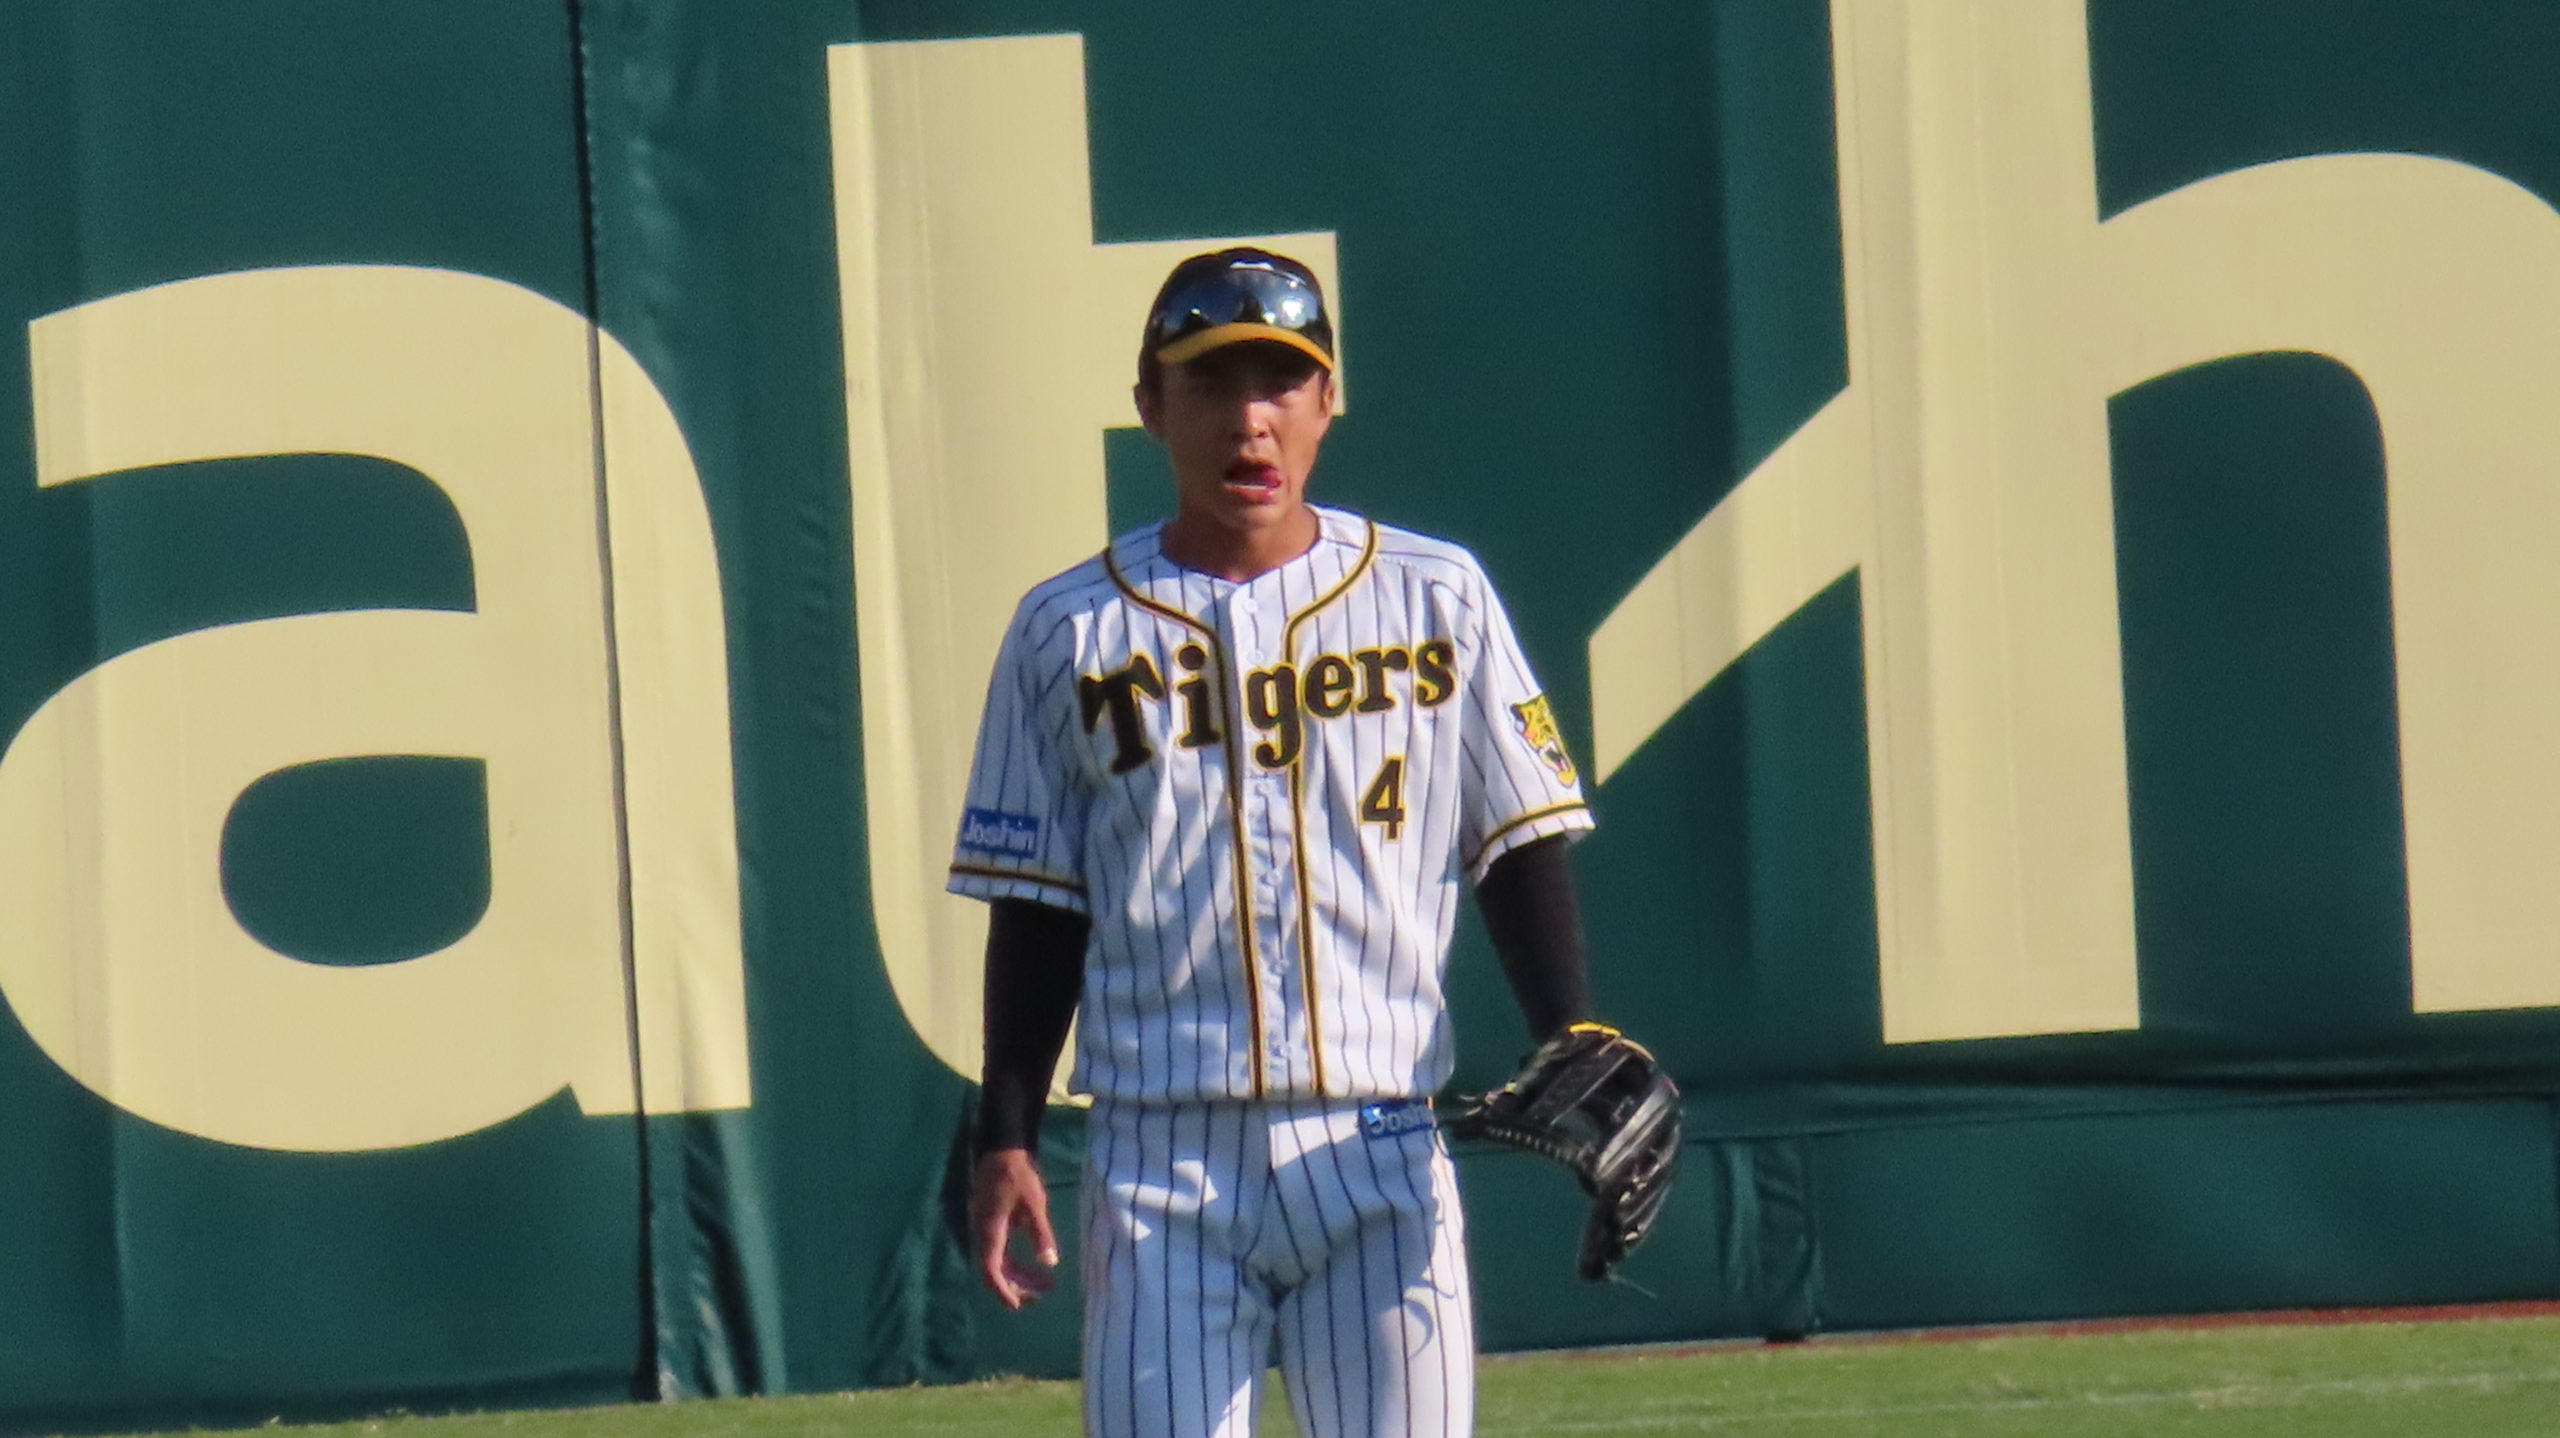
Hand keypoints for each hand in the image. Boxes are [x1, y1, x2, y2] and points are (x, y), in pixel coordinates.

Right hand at [970, 1147, 1059, 1309]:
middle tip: (1043, 1293)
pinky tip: (1036, 1264)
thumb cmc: (1018, 1176)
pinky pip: (1001, 1253)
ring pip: (999, 1264)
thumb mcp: (1034, 1204)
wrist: (1001, 1151)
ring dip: (1020, 1276)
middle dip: (1018, 1287)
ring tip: (1046, 1283)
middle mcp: (984, 1236)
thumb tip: (1050, 1263)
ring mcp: (986, 1231)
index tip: (1019, 1305)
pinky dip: (1017, 1263)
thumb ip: (1041, 1234)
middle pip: (996, 1272)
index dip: (1003, 1291)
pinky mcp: (992, 1226)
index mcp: (990, 1233)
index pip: (991, 1272)